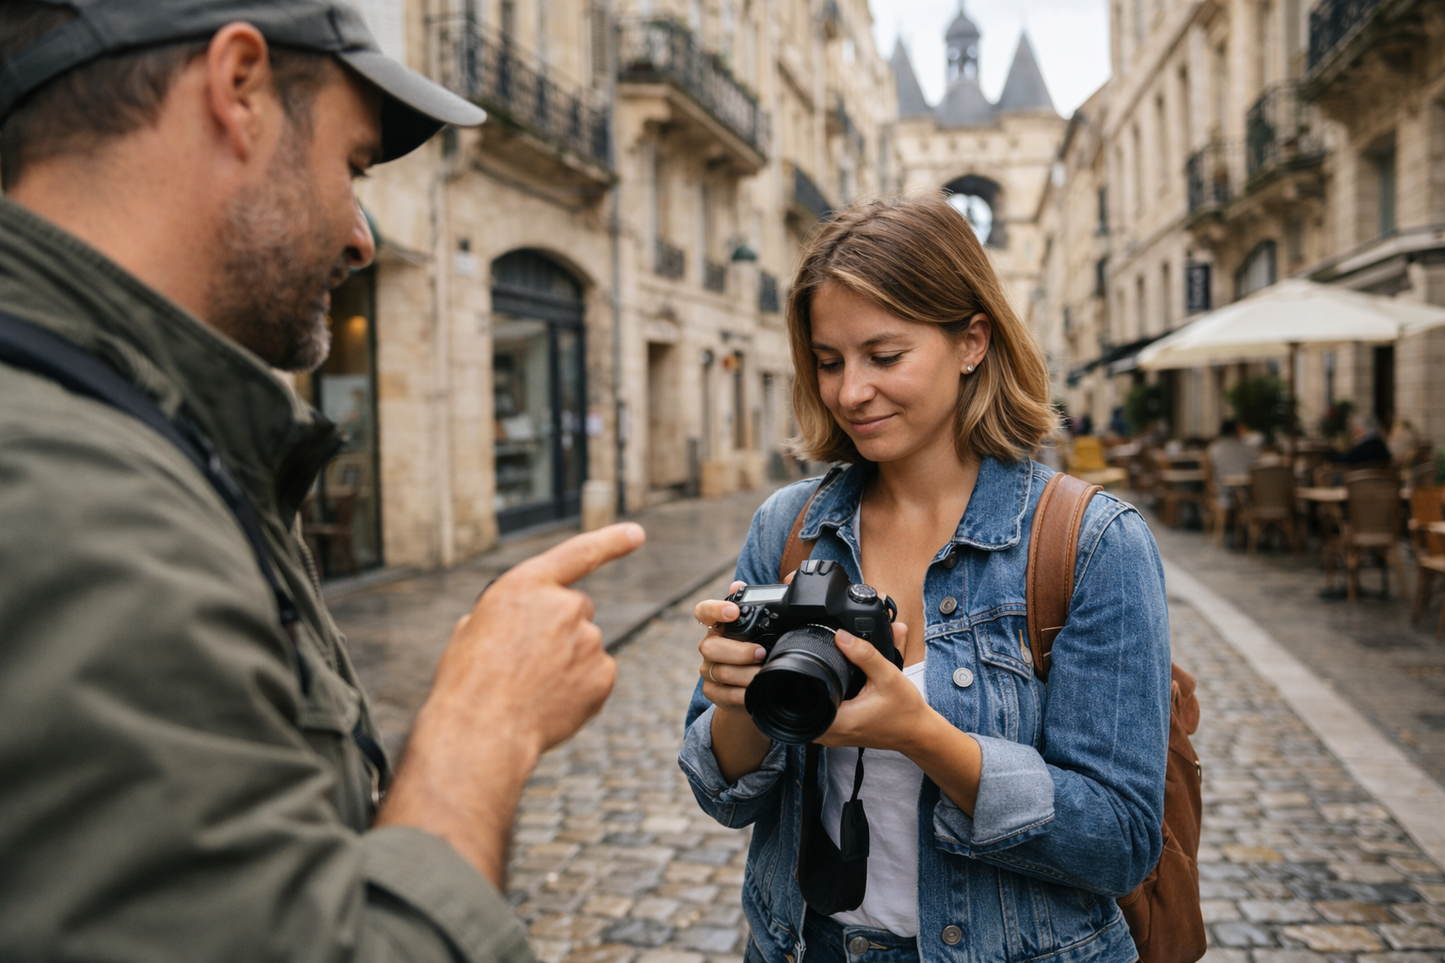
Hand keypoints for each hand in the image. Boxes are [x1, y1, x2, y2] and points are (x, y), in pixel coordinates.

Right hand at [434, 522, 645, 754]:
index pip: (578, 553)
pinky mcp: (604, 674)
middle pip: (576, 608)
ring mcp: (589, 640)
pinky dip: (580, 687)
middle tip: (527, 661)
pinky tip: (551, 703)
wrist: (481, 733)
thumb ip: (510, 613)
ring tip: (531, 688)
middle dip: (559, 629)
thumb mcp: (472, 629)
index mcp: (526, 585)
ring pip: (585, 646)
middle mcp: (565, 605)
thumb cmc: (467, 683)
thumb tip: (526, 623)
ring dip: (567, 661)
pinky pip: (596, 675)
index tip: (636, 533)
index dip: (611, 541)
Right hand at [695, 580, 767, 714]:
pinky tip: (753, 692)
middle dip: (737, 651)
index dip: (714, 610)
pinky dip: (739, 695)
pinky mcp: (713, 691)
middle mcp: (711, 645)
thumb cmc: (763, 649)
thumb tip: (788, 580)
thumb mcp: (769, 628)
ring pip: (718, 671)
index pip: (704, 612)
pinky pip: (722, 694)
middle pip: (710, 646)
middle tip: (761, 652)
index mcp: (720, 626)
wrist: (757, 686)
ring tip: (762, 673)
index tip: (733, 612)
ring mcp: (709, 670)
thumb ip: (774, 604)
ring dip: (743, 674)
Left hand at [813, 624, 930, 752]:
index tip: (811, 666)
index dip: (802, 680)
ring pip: (809, 712)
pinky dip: (825, 701)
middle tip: (822, 668)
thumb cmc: (906, 710)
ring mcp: (834, 737)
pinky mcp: (839, 735)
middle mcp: (832, 734)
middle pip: (801, 705)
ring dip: (816, 694)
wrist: (918, 732)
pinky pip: (821, 717)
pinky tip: (835, 690)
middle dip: (809, 683)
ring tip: (828, 678)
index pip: (801, 702)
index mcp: (840, 721)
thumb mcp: (888, 676)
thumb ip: (864, 654)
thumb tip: (841, 636)